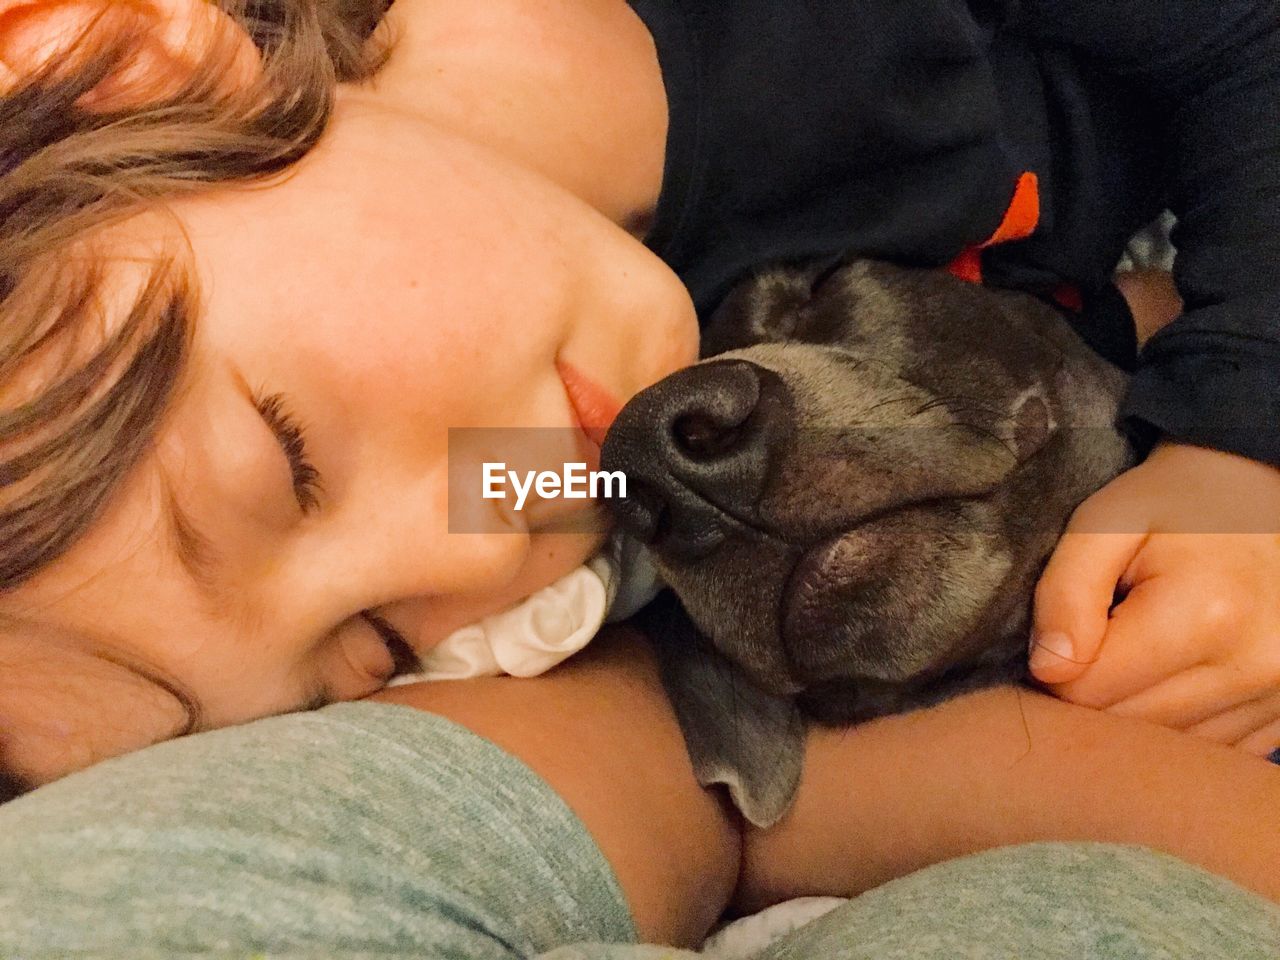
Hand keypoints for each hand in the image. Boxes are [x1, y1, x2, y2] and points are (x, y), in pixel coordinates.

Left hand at [1030, 441, 1279, 755]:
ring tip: (1131, 657)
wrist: (1261, 494)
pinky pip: (1206, 752)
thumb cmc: (1175, 505)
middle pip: (1125, 730)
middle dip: (1089, 697)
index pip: (1086, 694)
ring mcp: (1279, 698)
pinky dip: (1175, 729)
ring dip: (1132, 716)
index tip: (1061, 633)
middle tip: (1089, 645)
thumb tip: (1047, 668)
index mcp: (1204, 616)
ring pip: (1164, 752)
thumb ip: (1066, 590)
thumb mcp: (1106, 521)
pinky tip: (1167, 681)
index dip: (1054, 668)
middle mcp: (1253, 668)